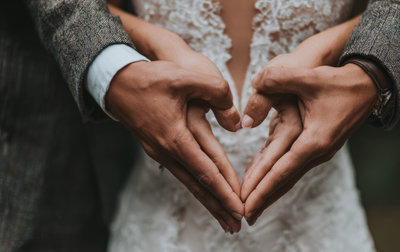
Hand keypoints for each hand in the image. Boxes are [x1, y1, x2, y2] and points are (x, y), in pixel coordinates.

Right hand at [106, 61, 242, 231]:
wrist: (114, 81)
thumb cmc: (149, 77)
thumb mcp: (185, 76)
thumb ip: (217, 91)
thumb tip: (237, 120)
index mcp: (175, 137)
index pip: (207, 172)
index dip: (225, 191)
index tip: (240, 209)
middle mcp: (166, 151)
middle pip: (198, 186)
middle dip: (219, 207)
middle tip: (237, 226)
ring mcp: (160, 152)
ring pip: (190, 182)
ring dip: (208, 201)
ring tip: (223, 218)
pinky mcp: (157, 148)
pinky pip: (182, 173)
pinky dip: (196, 186)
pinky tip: (204, 192)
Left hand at [241, 52, 376, 224]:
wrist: (369, 84)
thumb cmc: (339, 80)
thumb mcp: (306, 76)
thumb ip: (276, 79)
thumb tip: (253, 86)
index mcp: (314, 140)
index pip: (281, 171)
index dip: (261, 188)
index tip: (245, 204)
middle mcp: (318, 152)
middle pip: (285, 181)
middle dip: (263, 199)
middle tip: (244, 215)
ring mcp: (320, 151)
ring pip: (289, 177)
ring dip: (270, 191)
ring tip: (253, 207)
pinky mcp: (319, 146)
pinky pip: (294, 167)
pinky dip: (279, 178)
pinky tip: (267, 184)